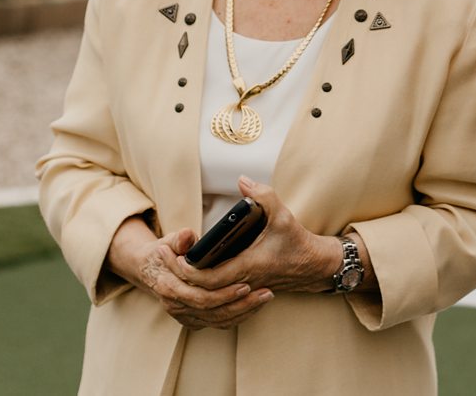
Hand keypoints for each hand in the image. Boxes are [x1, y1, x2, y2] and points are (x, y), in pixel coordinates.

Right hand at [106, 216, 271, 329]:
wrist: (153, 268)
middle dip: (241, 303)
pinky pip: (219, 322)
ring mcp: (185, 315)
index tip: (246, 284)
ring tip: (266, 297)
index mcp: (169, 287)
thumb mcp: (170, 240)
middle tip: (266, 292)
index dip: (223, 293)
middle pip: (213, 312)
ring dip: (244, 311)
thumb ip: (180, 239)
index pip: (199, 297)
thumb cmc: (167, 251)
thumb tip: (187, 236)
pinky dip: (239, 315)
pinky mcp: (194, 319)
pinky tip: (256, 304)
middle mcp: (175, 305)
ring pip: (218, 320)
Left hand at [178, 177, 342, 296]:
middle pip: (201, 291)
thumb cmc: (297, 242)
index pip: (209, 280)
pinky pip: (215, 296)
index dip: (188, 272)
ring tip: (169, 264)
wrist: (313, 266)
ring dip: (186, 283)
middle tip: (162, 258)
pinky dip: (199, 287)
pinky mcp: (242, 289)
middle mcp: (242, 281)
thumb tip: (242, 180)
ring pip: (206, 296)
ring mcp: (241, 288)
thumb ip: (264, 196)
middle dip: (178, 277)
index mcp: (248, 266)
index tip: (175, 258)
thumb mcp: (283, 215)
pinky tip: (189, 273)